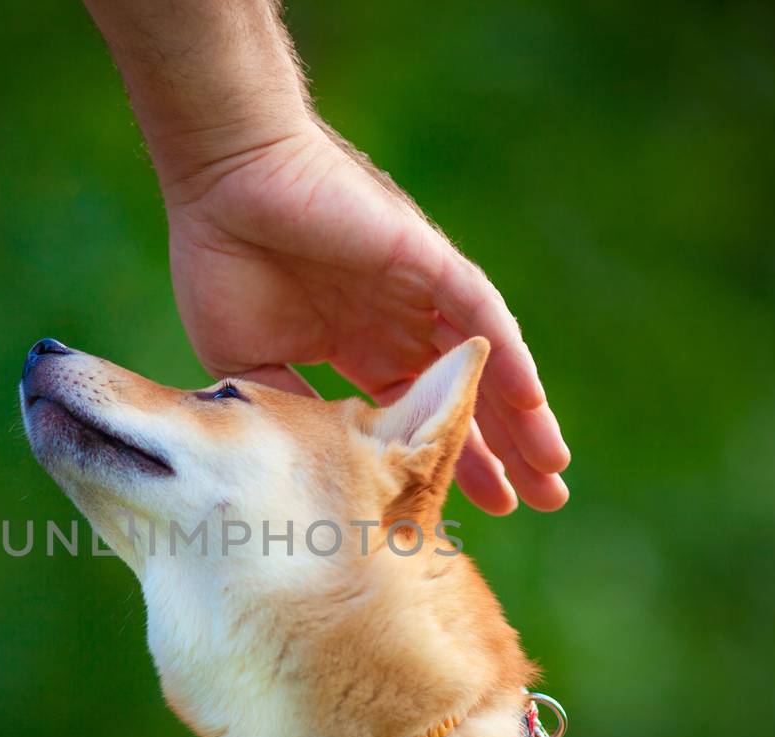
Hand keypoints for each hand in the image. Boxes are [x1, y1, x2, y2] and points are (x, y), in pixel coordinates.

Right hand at [160, 121, 568, 513]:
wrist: (222, 186)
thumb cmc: (223, 262)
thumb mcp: (248, 362)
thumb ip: (289, 410)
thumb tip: (322, 467)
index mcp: (357, 347)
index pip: (417, 416)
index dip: (444, 463)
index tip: (473, 513)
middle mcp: (398, 322)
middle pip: (464, 398)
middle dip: (501, 452)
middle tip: (540, 502)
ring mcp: (417, 292)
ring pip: (484, 363)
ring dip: (520, 416)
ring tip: (552, 469)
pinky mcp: (425, 260)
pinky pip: (480, 313)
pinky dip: (507, 358)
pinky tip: (532, 403)